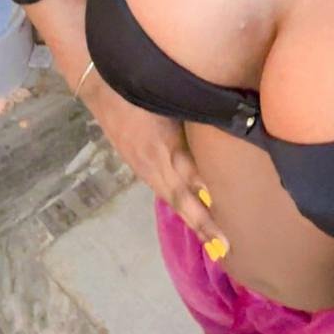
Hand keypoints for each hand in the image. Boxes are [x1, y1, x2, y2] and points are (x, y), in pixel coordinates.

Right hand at [82, 74, 229, 254]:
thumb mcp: (173, 100)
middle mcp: (153, 163)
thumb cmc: (144, 87)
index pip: (190, 178)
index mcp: (164, 146)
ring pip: (171, 198)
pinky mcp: (137, 166)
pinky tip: (192, 214)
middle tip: (224, 246)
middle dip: (203, 223)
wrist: (102, 87)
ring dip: (192, 219)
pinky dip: (179, 205)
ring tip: (212, 241)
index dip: (207, 197)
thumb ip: (197, 116)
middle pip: (181, 199)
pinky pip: (162, 190)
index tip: (227, 213)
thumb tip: (231, 123)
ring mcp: (143, 167)